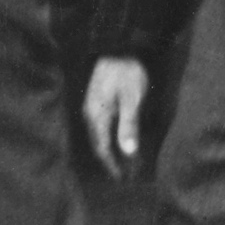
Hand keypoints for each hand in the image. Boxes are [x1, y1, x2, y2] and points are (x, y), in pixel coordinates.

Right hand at [83, 57, 149, 176]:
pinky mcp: (96, 98)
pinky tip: (116, 136)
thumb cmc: (128, 72)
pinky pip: (100, 124)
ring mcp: (91, 105)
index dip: (113, 165)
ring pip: (98, 134)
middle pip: (99, 143)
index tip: (122, 178)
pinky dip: (108, 135)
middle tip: (122, 173)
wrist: (120, 46)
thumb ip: (129, 125)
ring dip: (108, 148)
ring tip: (120, 159)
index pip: (103, 148)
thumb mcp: (132, 99)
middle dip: (110, 160)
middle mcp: (91, 113)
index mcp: (98, 116)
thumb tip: (129, 152)